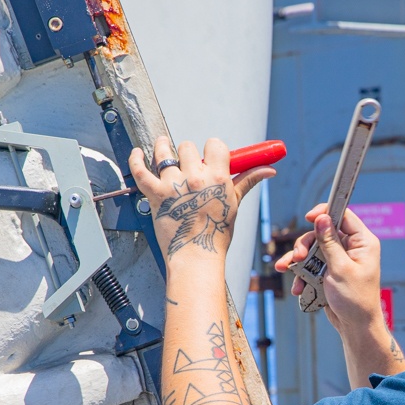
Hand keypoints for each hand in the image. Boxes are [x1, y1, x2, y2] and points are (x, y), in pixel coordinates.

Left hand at [129, 136, 273, 260]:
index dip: (212, 149)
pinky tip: (138, 153)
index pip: (214, 145)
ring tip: (162, 146)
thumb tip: (269, 170)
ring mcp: (173, 185)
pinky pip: (140, 170)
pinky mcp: (156, 195)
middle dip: (188, 154)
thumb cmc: (217, 235)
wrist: (197, 258)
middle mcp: (195, 178)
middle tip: (188, 166)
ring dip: (162, 147)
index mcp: (218, 178)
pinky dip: (136, 159)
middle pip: (187, 147)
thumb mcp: (234, 204)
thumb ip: (248, 181)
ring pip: (164, 153)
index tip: (209, 156)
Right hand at [274, 205, 382, 332]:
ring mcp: (340, 260)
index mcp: (363, 242)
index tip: (309, 218)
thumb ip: (330, 242)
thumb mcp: (340, 269)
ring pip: (314, 249)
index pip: (343, 215)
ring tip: (288, 270)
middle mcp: (352, 248)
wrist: (355, 327)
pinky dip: (302, 274)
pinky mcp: (330, 271)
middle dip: (306, 244)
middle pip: (323, 232)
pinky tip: (297, 286)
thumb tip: (322, 218)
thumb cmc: (356, 300)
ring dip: (299, 260)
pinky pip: (312, 265)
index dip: (325, 213)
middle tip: (297, 256)